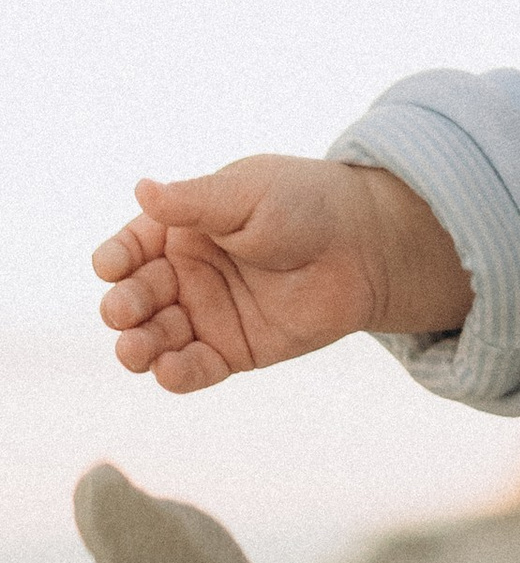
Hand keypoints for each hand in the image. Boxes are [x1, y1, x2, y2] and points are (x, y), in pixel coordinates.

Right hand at [93, 157, 471, 393]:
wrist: (364, 245)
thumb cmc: (305, 204)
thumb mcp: (247, 194)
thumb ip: (194, 201)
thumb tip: (143, 188)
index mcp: (183, 228)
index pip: (131, 248)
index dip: (116, 259)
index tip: (112, 266)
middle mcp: (187, 273)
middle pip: (135, 297)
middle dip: (122, 306)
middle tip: (124, 311)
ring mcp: (206, 314)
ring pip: (155, 339)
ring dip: (138, 346)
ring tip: (137, 348)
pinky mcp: (232, 350)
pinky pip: (193, 369)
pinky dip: (175, 373)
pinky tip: (169, 369)